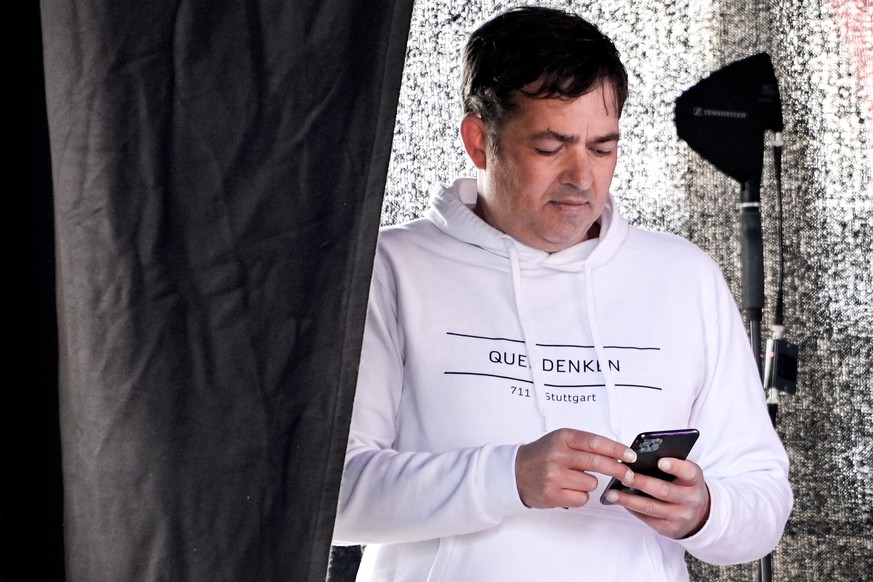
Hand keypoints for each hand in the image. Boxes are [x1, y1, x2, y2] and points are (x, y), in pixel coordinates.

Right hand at [515, 428, 636, 508]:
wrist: (514, 472)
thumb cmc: (542, 455)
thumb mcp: (561, 441)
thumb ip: (585, 445)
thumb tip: (616, 454)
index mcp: (563, 438)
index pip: (596, 442)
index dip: (616, 449)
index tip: (630, 455)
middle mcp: (558, 455)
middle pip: (597, 463)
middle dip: (618, 469)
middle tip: (629, 474)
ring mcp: (555, 476)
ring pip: (591, 483)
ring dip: (589, 484)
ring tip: (573, 479)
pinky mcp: (553, 494)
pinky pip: (582, 498)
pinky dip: (579, 496)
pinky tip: (567, 489)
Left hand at [603, 457, 709, 538]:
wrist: (698, 515)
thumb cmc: (685, 487)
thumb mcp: (685, 474)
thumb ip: (670, 465)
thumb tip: (640, 457)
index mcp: (695, 481)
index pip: (689, 472)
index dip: (675, 467)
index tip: (660, 461)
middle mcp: (690, 500)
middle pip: (663, 491)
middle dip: (641, 483)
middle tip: (624, 476)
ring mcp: (680, 516)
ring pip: (651, 507)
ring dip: (628, 500)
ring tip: (612, 493)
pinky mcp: (669, 529)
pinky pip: (647, 519)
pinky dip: (632, 509)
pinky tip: (621, 502)